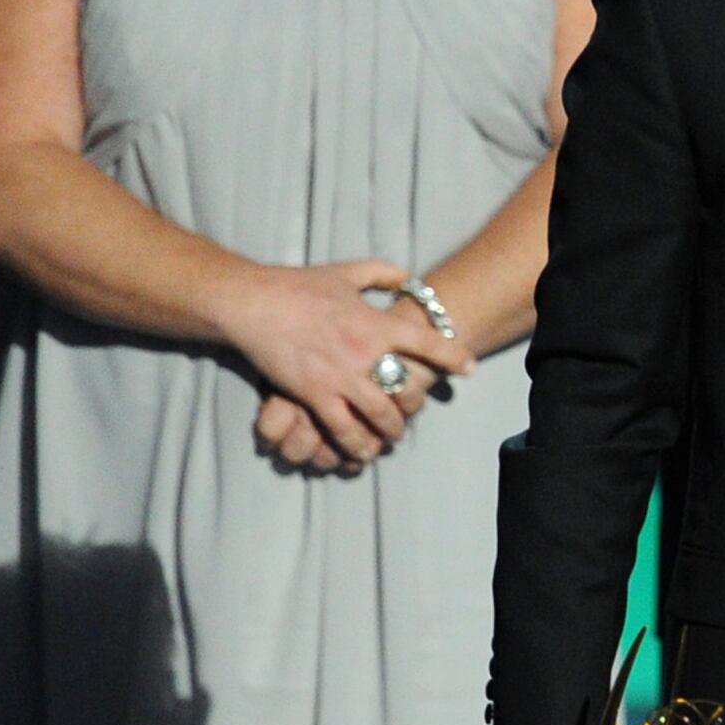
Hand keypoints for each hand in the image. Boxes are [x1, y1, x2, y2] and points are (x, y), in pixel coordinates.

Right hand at [222, 260, 471, 469]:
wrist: (253, 303)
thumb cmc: (298, 285)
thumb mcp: (346, 272)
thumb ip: (382, 273)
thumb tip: (408, 277)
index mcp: (375, 322)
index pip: (427, 342)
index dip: (453, 356)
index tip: (470, 367)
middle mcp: (364, 352)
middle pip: (406, 388)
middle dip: (416, 404)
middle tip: (417, 411)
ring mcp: (340, 376)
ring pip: (379, 415)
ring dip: (391, 430)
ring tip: (393, 437)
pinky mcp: (314, 394)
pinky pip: (342, 428)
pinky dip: (356, 444)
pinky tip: (362, 452)